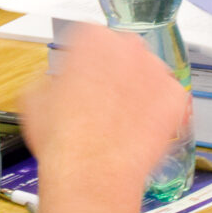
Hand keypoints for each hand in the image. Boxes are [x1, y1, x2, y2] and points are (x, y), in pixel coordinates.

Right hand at [19, 21, 190, 193]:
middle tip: (103, 101)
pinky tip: (140, 129)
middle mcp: (128, 46)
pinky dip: (159, 111)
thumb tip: (57, 83)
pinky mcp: (176, 97)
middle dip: (115, 72)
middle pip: (124, 52)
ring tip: (122, 120)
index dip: (85, 61)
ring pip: (148, 74)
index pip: (91, 37)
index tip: (83, 77)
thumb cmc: (64, 140)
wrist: (92, 174)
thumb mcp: (35, 98)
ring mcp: (156, 70)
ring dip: (139, 90)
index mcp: (91, 38)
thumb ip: (51, 79)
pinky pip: (169, 97)